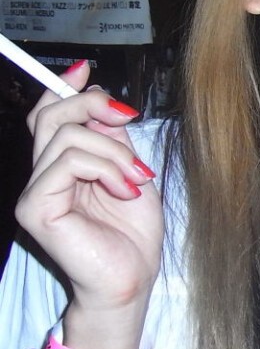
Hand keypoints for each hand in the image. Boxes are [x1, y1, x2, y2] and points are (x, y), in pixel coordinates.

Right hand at [17, 62, 162, 348]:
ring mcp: (35, 191)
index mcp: (63, 164)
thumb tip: (97, 92)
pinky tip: (125, 190)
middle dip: (93, 105)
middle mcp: (42, 174)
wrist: (132, 278)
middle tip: (126, 119)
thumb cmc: (132, 233)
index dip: (64, 87)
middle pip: (51, 114)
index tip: (86, 70)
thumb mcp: (129, 169)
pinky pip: (68, 161)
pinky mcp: (36, 207)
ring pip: (67, 135)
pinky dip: (107, 168)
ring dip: (115, 151)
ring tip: (134, 179)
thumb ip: (110, 136)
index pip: (48, 115)